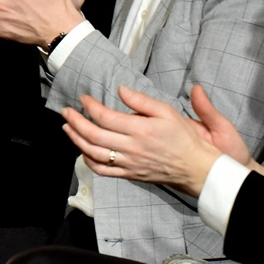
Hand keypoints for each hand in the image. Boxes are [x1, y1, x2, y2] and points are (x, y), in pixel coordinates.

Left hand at [60, 85, 225, 197]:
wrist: (196, 168)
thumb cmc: (184, 138)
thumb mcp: (167, 112)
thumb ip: (142, 101)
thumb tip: (121, 89)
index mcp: (140, 130)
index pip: (106, 117)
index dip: (90, 106)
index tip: (83, 98)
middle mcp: (131, 148)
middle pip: (94, 135)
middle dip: (75, 122)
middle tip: (66, 111)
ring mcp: (129, 163)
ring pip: (94, 154)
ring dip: (77, 140)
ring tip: (68, 128)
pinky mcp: (130, 174)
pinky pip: (103, 171)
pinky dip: (89, 161)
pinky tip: (83, 151)